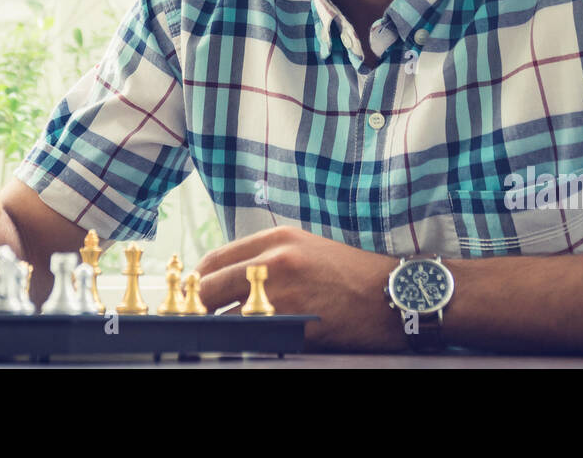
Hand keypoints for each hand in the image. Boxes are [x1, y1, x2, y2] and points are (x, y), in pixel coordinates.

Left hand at [195, 226, 406, 351]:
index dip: (194, 281)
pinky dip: (250, 342)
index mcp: (275, 239)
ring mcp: (284, 296)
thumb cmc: (349, 272)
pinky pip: (257, 338)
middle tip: (193, 320)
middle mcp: (275, 262)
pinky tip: (255, 343)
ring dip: (221, 328)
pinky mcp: (296, 326)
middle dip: (197, 308)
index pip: (212, 260)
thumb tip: (223, 277)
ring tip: (223, 334)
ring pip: (228, 317)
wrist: (392, 294)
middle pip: (210, 288)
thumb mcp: (305, 247)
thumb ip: (264, 256)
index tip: (190, 295)